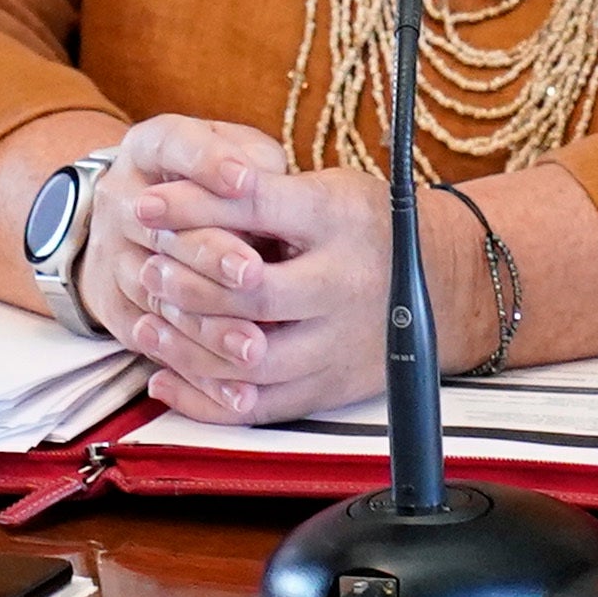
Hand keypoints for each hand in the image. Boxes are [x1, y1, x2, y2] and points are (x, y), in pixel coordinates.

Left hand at [90, 114, 432, 425]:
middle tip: (149, 270)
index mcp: (342, 219)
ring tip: (150, 322)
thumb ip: (263, 196)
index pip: (256, 205)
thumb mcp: (330, 190)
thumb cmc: (370, 230)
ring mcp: (341, 342)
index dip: (192, 205)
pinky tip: (167, 378)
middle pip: (251, 294)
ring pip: (249, 359)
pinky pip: (260, 406)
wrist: (451, 285)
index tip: (146, 206)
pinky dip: (203, 399)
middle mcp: (346, 282)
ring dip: (186, 345)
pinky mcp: (334, 386)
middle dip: (186, 283)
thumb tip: (174, 202)